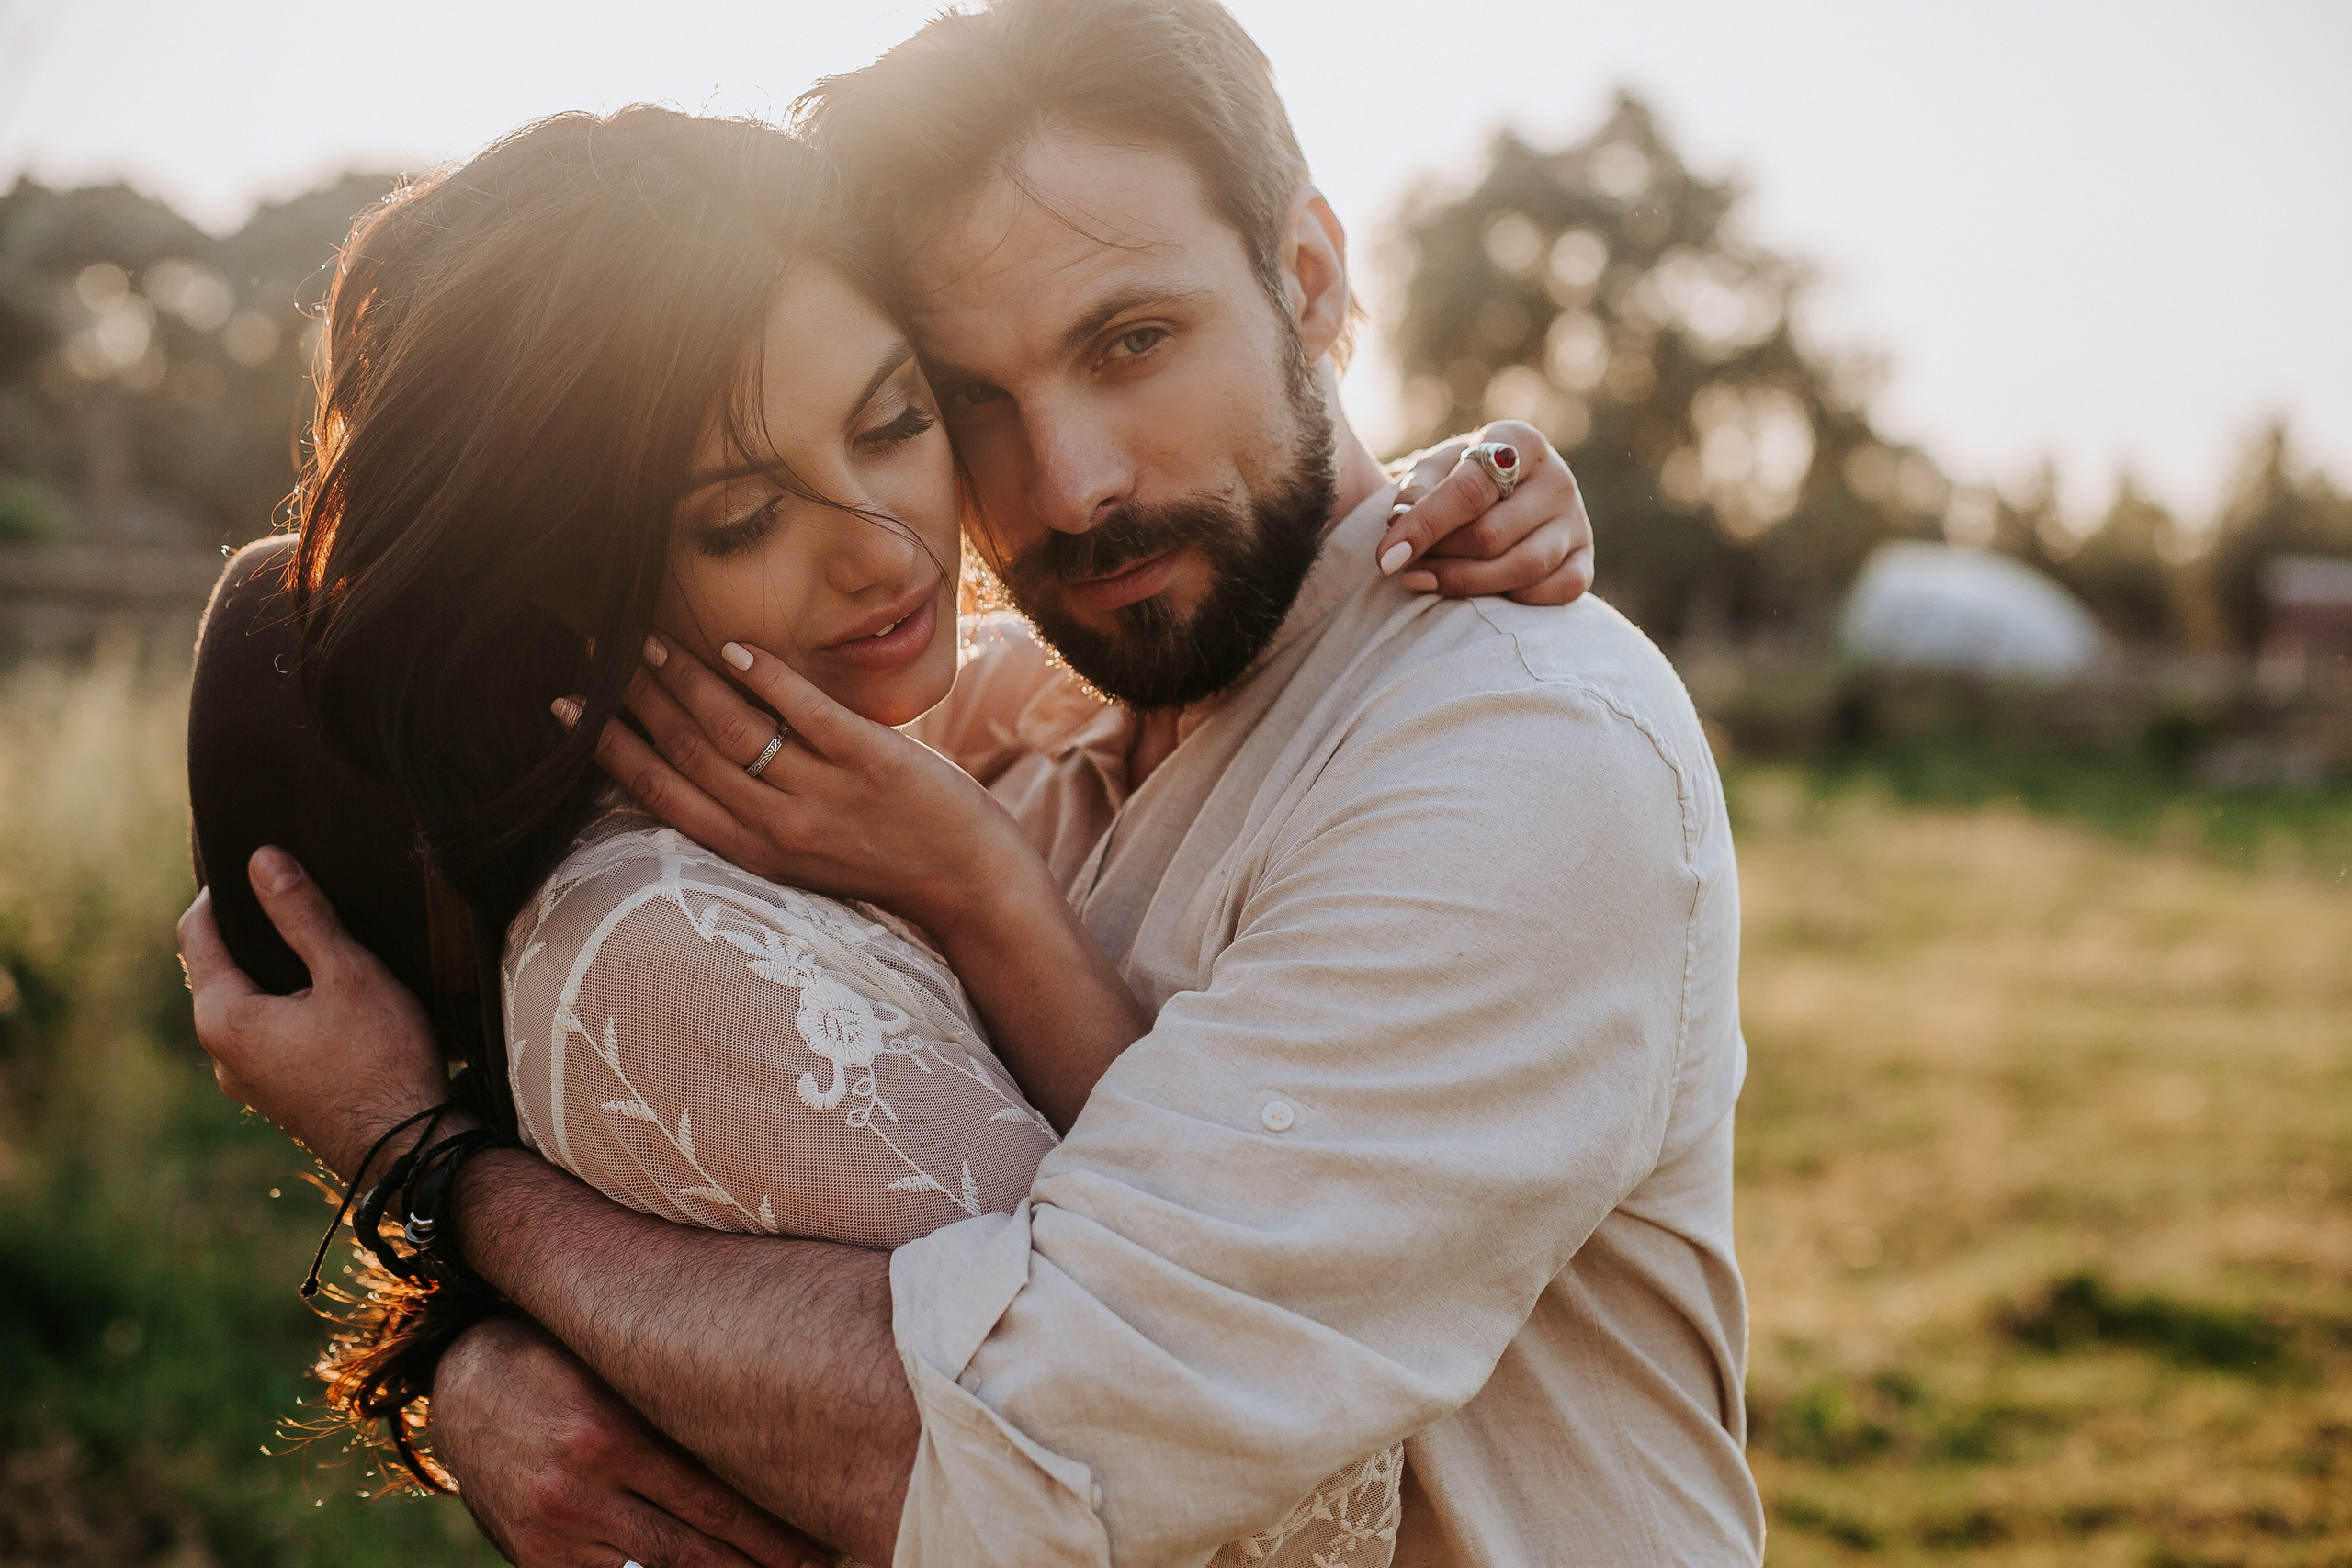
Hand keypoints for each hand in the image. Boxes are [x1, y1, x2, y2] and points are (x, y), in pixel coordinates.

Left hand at [179, 849, 449, 1181]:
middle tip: (294, 899)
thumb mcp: (347, 973)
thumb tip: (262, 860)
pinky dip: (288, 1009)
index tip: (255, 864)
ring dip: (274, 975)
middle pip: (221, 972)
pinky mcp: (278, 1098)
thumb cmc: (382, 1059)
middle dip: (252, 933)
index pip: (196, 935)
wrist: (410, 1148)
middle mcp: (222, 1055)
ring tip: (320, 949)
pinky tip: (333, 1002)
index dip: (221, 893)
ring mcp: (248, 1083)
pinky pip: (268, 1038)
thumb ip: (301, 915)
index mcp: (224, 1018)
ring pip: (247, 1008)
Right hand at [433, 1315, 828, 1567]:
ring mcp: (553, 1534)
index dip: (774, 1536)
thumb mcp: (619, 1369)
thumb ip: (675, 1410)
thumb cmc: (564, 1359)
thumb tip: (765, 1435)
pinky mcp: (532, 1560)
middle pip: (694, 1551)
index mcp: (613, 1436)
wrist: (464, 1380)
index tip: (820, 1550)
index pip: (715, 1503)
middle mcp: (582, 1491)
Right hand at [569, 637, 1046, 941]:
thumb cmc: (883, 860)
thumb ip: (752, 811)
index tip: (569, 705)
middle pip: (685, 750)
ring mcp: (824, 794)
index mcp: (751, 851)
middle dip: (633, 696)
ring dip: (685, 679)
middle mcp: (777, 826)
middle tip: (599, 647)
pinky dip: (769, 678)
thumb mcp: (801, 854)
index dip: (608, 746)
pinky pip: (807, 713)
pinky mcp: (872, 762)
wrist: (972, 885)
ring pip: (733, 729)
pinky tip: (735, 648)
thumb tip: (700, 754)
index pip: (659, 792)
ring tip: (650, 640)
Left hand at [1377, 419, 1594, 603]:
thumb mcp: (1435, 469)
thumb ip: (1416, 489)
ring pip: (1523, 567)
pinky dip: (1517, 600)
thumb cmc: (1459, 479)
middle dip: (1439, 556)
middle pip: (1491, 535)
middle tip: (1404, 566)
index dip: (1423, 527)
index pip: (1469, 491)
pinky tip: (1480, 597)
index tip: (1385, 558)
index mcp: (1519, 441)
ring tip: (1423, 580)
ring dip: (1465, 583)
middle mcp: (1558, 478)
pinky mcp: (1586, 559)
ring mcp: (1577, 521)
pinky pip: (1560, 590)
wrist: (1504, 493)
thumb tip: (1399, 521)